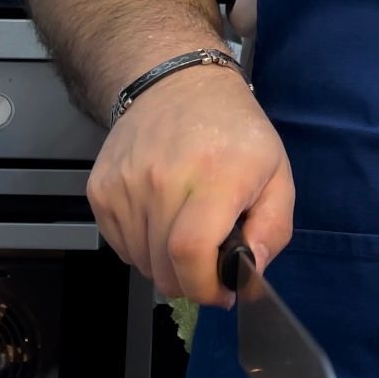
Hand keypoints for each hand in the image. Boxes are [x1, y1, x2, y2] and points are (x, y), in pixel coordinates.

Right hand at [87, 65, 293, 305]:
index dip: (206, 288)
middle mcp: (161, 180)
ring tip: (190, 241)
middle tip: (211, 269)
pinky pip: (121, 247)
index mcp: (213, 178)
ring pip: (142, 264)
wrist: (176, 84)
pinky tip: (165, 228)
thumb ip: (272, 231)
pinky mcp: (100, 189)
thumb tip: (249, 272)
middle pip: (164, 268)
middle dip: (193, 284)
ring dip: (169, 269)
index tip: (223, 293)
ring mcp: (125, 185)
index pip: (190, 252)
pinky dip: (144, 252)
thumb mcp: (278, 178)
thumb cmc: (235, 134)